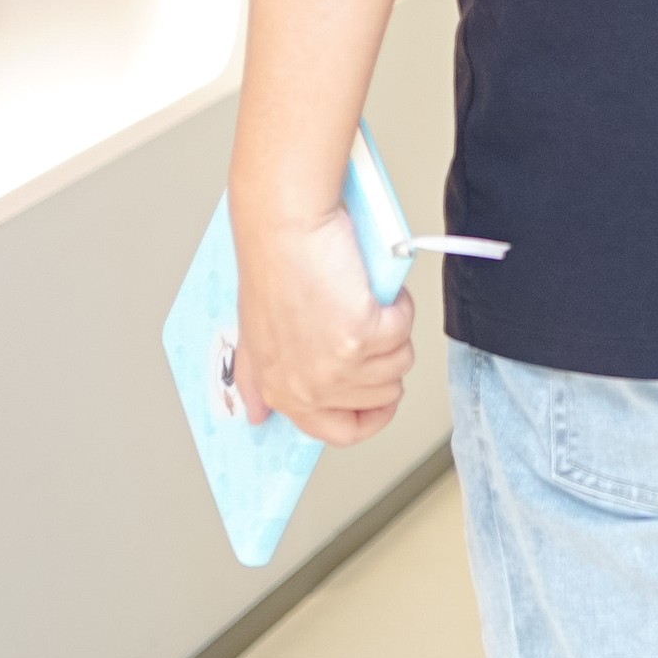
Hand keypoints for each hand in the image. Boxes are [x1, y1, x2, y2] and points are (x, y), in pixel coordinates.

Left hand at [228, 192, 413, 442]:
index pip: (338, 433)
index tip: (382, 400)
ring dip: (392, 327)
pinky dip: (397, 304)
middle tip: (364, 321)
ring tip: (362, 297)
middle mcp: (310, 386)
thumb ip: (257, 380)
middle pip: (382, 396)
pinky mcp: (362, 334)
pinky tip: (371, 286)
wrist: (285, 225)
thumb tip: (259, 414)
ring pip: (399, 362)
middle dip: (384, 357)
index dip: (370, 417)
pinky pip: (404, 329)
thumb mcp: (253, 335)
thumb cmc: (272, 266)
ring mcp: (337, 365)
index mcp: (282, 390)